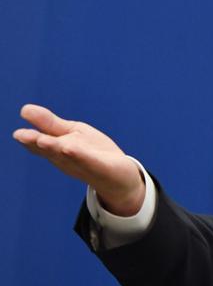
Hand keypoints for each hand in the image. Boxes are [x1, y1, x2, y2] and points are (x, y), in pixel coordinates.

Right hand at [13, 104, 144, 215]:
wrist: (121, 176)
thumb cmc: (93, 152)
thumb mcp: (72, 133)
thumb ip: (50, 124)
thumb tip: (24, 109)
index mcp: (57, 150)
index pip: (39, 145)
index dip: (29, 139)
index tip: (18, 134)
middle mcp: (67, 159)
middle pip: (50, 150)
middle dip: (37, 142)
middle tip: (21, 135)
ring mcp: (84, 164)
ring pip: (68, 155)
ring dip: (55, 147)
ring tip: (43, 140)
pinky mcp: (102, 167)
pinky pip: (90, 161)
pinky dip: (80, 155)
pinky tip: (70, 148)